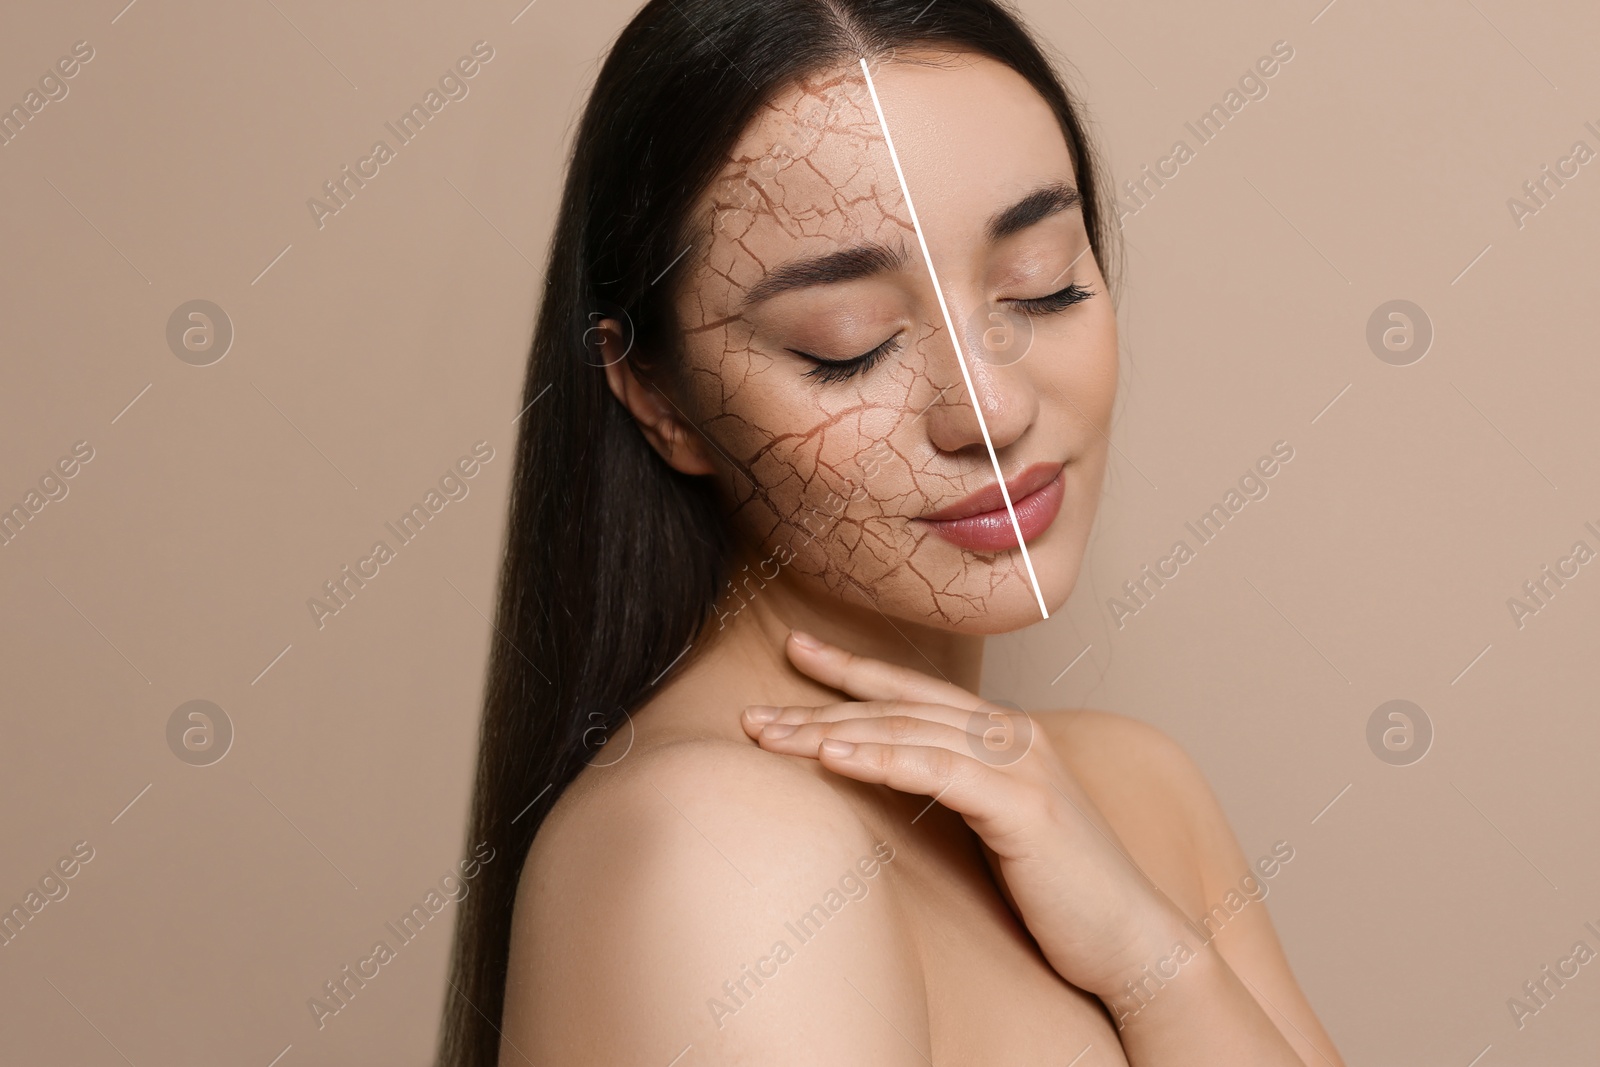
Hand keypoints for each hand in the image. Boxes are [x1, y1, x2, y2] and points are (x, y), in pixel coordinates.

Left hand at [740, 630, 1190, 1000]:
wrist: (1132, 940)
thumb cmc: (1062, 892)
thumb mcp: (1000, 824)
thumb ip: (959, 787)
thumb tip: (896, 776)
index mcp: (1007, 734)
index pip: (913, 691)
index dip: (851, 670)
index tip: (795, 651)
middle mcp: (1014, 734)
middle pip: (897, 707)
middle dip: (819, 706)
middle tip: (753, 714)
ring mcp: (1021, 765)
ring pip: (906, 732)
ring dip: (830, 731)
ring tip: (769, 736)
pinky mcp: (1024, 805)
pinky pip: (936, 770)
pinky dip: (879, 759)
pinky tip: (831, 757)